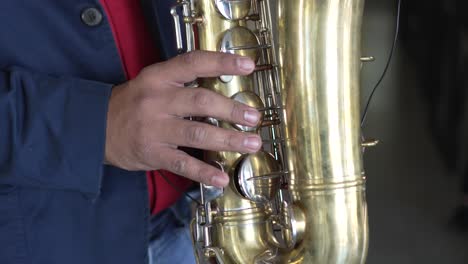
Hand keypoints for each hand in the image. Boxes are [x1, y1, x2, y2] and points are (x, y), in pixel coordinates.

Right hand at [105, 51, 260, 186]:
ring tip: (251, 144)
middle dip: (231, 110)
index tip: (247, 66)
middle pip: (201, 101)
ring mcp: (154, 129)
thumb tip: (221, 81)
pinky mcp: (152, 153)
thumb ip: (181, 81)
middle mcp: (157, 101)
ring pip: (197, 134)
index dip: (222, 63)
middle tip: (254, 117)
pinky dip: (204, 172)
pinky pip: (182, 164)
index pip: (194, 63)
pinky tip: (221, 177)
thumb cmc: (131, 104)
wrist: (95, 127)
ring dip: (228, 140)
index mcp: (158, 78)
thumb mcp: (151, 82)